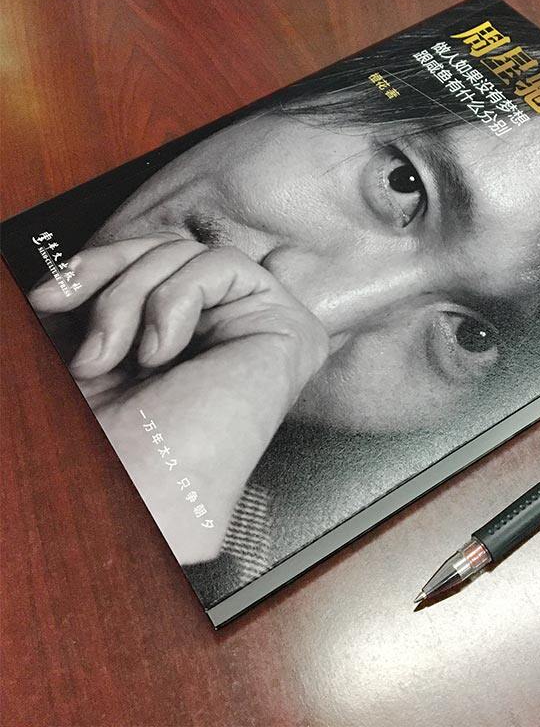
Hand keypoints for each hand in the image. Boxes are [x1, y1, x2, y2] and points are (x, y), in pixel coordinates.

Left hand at [29, 232, 329, 563]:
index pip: (150, 261)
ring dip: (135, 299)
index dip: (97, 266)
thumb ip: (104, 288)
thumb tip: (76, 255)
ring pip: (191, 254)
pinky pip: (225, 266)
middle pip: (167, 250)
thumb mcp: (92, 343)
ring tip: (122, 359)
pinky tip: (165, 352)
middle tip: (89, 345)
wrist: (137, 493)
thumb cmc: (111, 442)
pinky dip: (177, 299)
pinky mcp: (290, 329)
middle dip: (110, 281)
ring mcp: (260, 329)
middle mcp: (225, 332)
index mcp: (185, 337)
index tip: (46, 300)